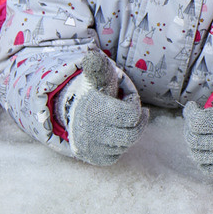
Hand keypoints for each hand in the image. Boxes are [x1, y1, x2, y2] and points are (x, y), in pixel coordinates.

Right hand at [59, 48, 143, 165]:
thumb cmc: (95, 93)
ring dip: (129, 132)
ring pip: (127, 144)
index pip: (132, 115)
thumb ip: (97, 67)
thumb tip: (91, 54)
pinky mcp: (96, 159)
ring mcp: (94, 148)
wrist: (75, 114)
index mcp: (95, 111)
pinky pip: (118, 155)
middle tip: (133, 113)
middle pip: (132, 134)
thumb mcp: (97, 77)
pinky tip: (115, 133)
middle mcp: (92, 132)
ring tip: (120, 121)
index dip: (134, 104)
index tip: (127, 98)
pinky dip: (121, 144)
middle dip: (137, 122)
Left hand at [183, 66, 212, 177]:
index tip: (192, 107)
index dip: (189, 113)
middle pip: (193, 139)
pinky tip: (205, 144)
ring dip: (193, 141)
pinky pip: (203, 165)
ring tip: (198, 132)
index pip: (196, 122)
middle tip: (193, 121)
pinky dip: (200, 155)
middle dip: (190, 129)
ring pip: (195, 152)